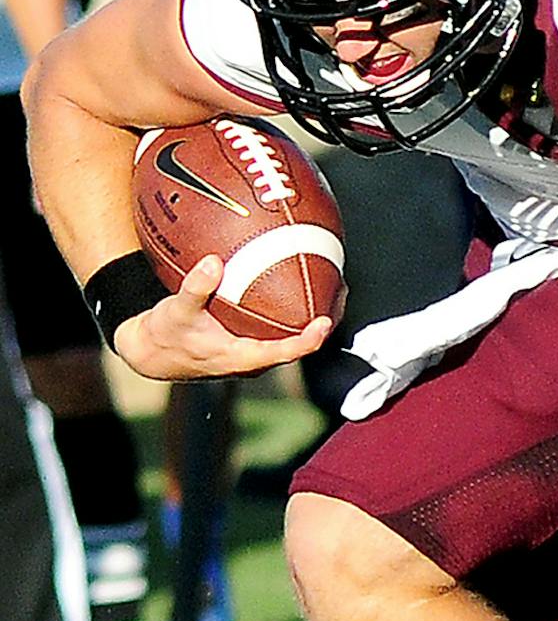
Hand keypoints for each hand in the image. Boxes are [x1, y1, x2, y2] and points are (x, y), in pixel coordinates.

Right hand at [113, 254, 329, 379]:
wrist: (152, 353)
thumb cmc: (166, 334)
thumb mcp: (175, 311)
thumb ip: (196, 288)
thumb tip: (212, 262)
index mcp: (242, 358)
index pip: (285, 353)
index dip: (308, 340)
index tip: (325, 323)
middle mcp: (255, 359)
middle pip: (300, 343)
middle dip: (324, 321)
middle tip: (341, 292)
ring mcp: (255, 353)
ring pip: (293, 336)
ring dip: (314, 315)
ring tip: (333, 285)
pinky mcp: (251, 344)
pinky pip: (280, 328)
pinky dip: (293, 310)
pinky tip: (299, 284)